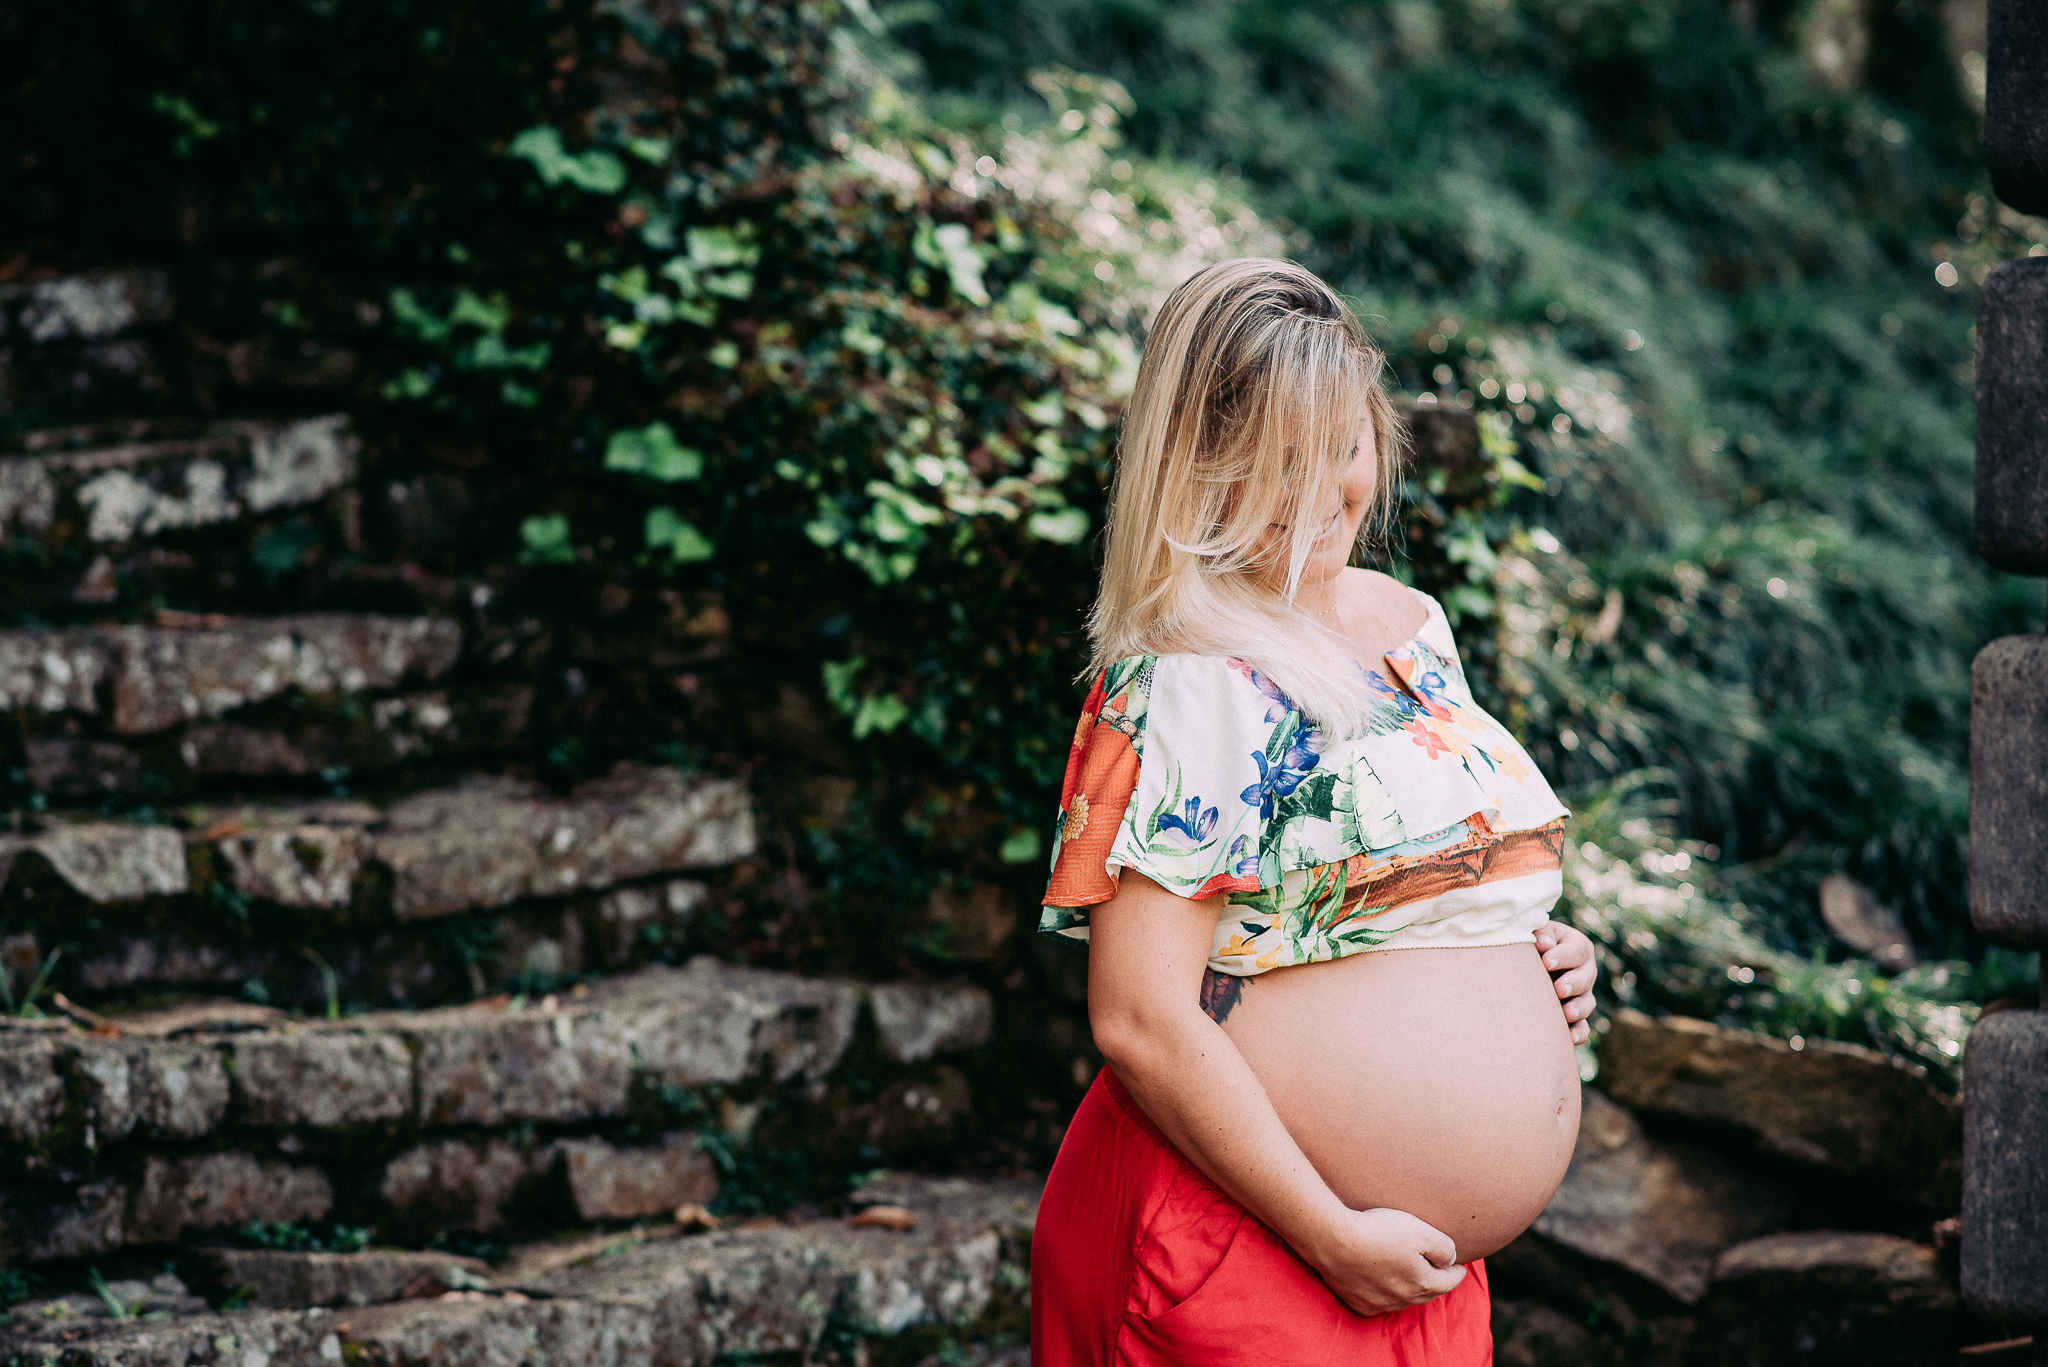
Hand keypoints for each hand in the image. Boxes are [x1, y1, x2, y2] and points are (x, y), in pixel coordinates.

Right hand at [1307, 1206, 1466, 1315]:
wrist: (1334, 1241)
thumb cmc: (1379, 1232)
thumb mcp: (1422, 1232)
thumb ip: (1444, 1248)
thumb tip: (1450, 1260)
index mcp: (1422, 1283)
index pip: (1448, 1282)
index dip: (1456, 1272)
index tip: (1460, 1265)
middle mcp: (1403, 1299)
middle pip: (1427, 1293)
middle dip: (1436, 1282)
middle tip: (1440, 1272)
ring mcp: (1379, 1303)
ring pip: (1403, 1299)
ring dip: (1410, 1289)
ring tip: (1412, 1276)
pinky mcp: (1357, 1301)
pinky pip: (1378, 1302)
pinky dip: (1385, 1294)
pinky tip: (1383, 1285)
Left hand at [1535, 920, 1598, 1044]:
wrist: (1526, 961)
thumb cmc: (1530, 941)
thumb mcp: (1535, 930)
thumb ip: (1540, 934)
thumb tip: (1543, 943)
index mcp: (1577, 946)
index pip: (1576, 950)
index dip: (1562, 956)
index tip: (1545, 962)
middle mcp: (1584, 971)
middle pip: (1586, 978)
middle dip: (1573, 983)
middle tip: (1559, 989)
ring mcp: (1581, 995)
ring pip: (1587, 1003)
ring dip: (1578, 1009)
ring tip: (1567, 1013)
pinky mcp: (1574, 1015)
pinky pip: (1582, 1027)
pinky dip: (1578, 1033)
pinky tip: (1570, 1038)